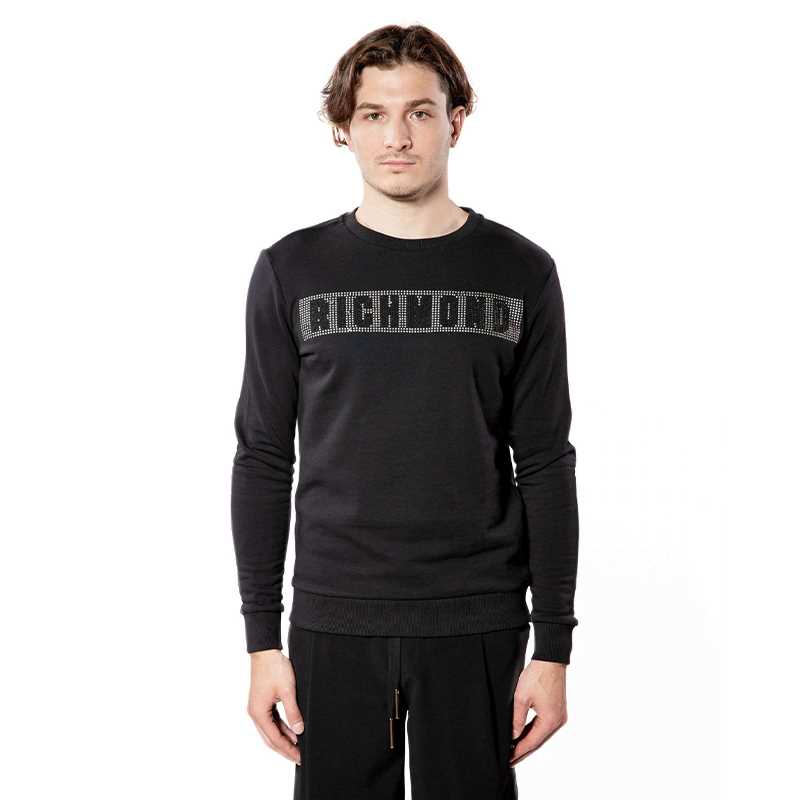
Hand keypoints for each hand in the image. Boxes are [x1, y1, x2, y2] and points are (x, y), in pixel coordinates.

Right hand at [247, 649, 304, 765]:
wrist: (266, 651)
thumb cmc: (274, 668)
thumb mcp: (287, 691)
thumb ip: (293, 712)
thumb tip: (299, 731)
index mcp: (258, 713)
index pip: (274, 739)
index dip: (287, 750)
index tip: (299, 758)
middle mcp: (255, 713)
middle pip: (270, 738)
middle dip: (285, 749)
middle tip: (299, 758)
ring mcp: (258, 708)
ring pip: (271, 730)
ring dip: (283, 739)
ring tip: (297, 747)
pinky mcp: (262, 702)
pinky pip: (272, 720)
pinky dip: (281, 727)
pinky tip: (292, 731)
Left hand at [509, 659, 567, 766]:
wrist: (550, 659)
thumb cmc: (536, 675)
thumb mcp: (521, 698)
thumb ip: (517, 719)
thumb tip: (513, 736)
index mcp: (550, 721)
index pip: (532, 742)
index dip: (519, 751)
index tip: (508, 760)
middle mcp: (558, 721)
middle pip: (538, 741)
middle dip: (523, 751)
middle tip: (510, 761)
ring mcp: (559, 716)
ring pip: (541, 734)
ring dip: (529, 742)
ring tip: (515, 751)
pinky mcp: (557, 710)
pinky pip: (544, 726)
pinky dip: (534, 732)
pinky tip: (525, 735)